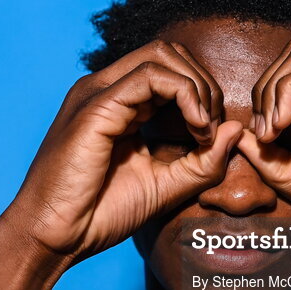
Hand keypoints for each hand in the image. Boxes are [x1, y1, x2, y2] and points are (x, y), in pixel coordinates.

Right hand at [1, 41, 242, 265]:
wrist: (54, 237)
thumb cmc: (101, 214)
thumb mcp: (167, 185)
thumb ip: (203, 160)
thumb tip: (236, 128)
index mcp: (119, 103)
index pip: (170, 70)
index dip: (202, 94)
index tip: (211, 137)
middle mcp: (106, 89)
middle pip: (170, 52)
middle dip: (204, 84)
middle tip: (211, 130)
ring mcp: (99, 92)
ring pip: (163, 55)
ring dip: (197, 87)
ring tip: (203, 129)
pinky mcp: (97, 106)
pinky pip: (151, 76)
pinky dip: (184, 95)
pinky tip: (195, 127)